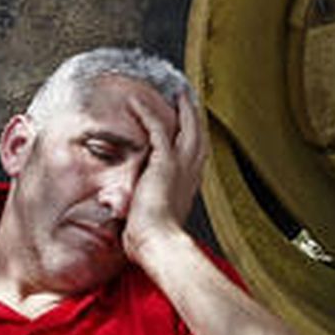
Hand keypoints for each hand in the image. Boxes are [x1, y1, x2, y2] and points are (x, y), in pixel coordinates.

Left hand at [123, 89, 205, 261]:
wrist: (158, 241)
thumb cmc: (154, 238)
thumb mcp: (156, 220)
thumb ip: (151, 211)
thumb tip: (136, 216)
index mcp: (189, 186)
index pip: (196, 155)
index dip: (194, 138)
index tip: (189, 128)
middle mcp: (191, 173)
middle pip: (198, 136)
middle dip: (194, 116)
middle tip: (187, 99)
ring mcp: (181, 165)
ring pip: (186, 127)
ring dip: (180, 108)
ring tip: (174, 93)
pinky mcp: (165, 161)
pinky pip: (157, 127)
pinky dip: (147, 113)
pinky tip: (137, 103)